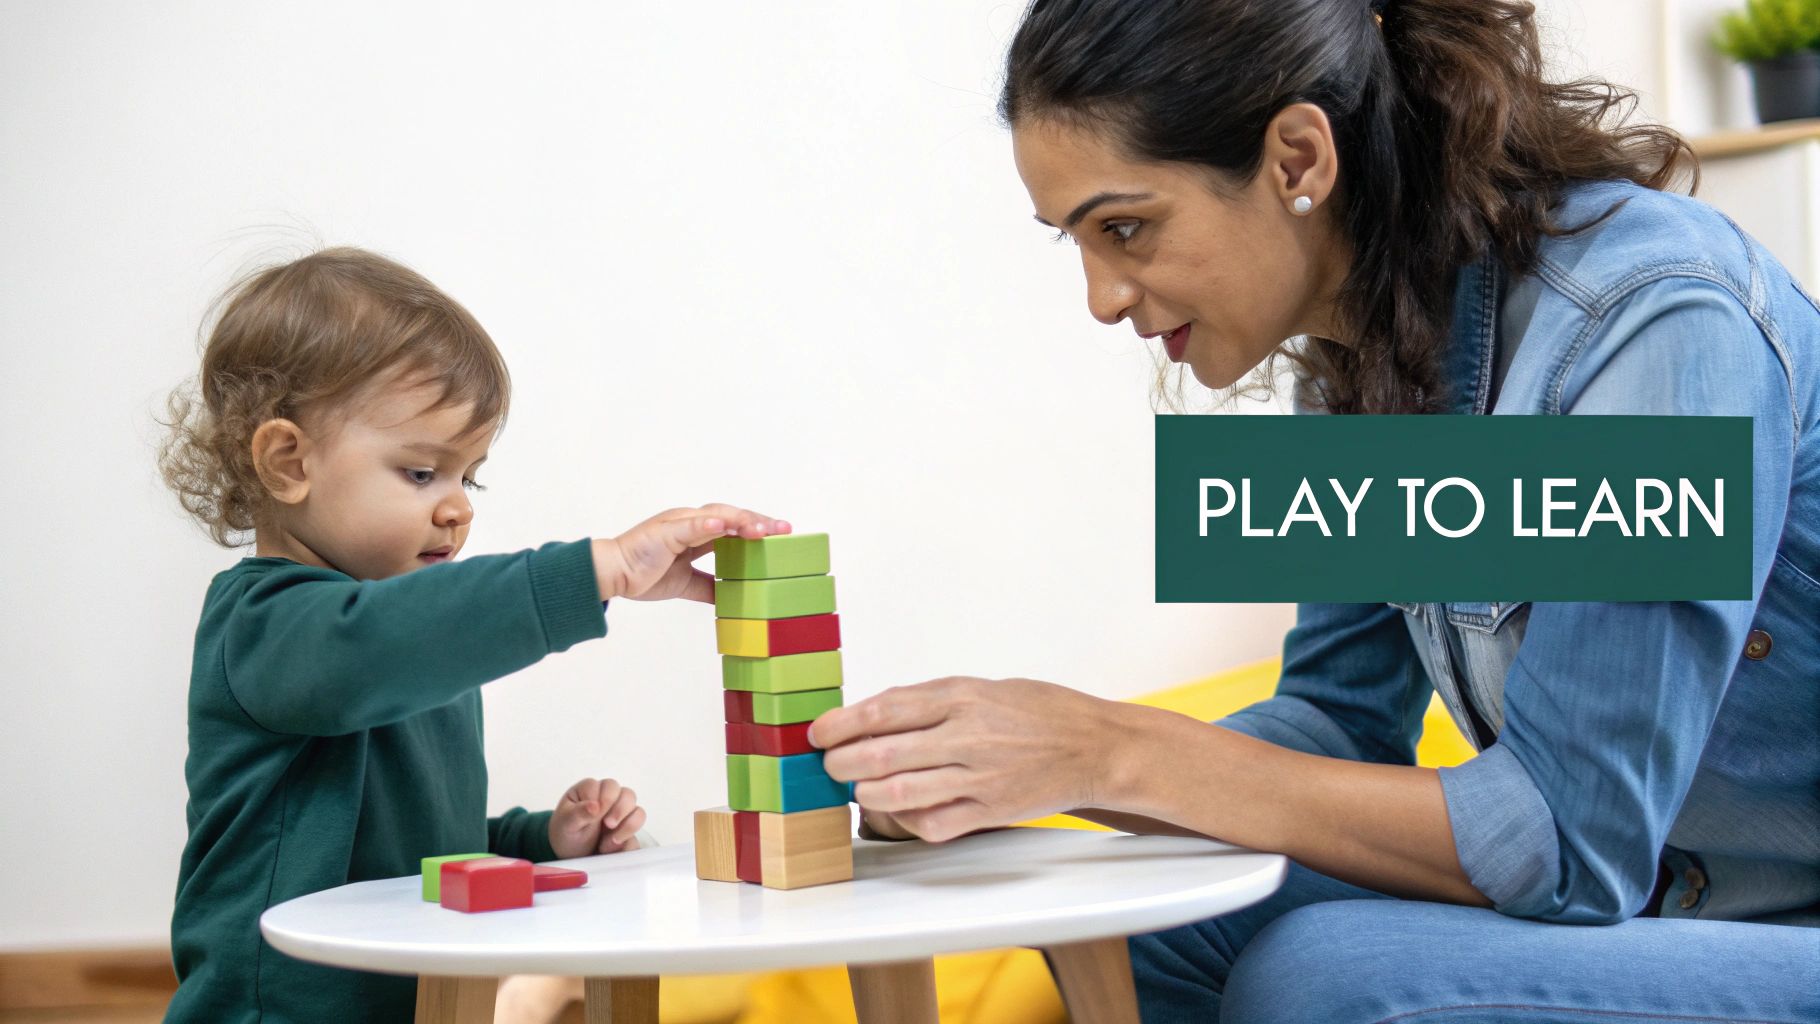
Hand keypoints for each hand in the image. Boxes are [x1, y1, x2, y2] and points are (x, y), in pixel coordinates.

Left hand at [549, 777, 646, 857]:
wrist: (570, 854)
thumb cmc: (565, 833)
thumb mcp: (566, 823)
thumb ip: (579, 813)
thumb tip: (595, 805)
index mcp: (591, 790)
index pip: (607, 786)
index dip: (605, 800)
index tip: (595, 815)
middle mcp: (609, 799)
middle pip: (627, 795)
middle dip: (620, 811)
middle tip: (608, 825)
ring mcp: (620, 814)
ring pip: (638, 812)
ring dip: (627, 827)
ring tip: (611, 841)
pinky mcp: (627, 830)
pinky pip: (638, 836)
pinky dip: (629, 841)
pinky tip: (613, 848)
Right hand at [592, 504, 788, 601]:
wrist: (612, 575)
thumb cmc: (642, 574)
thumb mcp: (685, 584)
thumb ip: (707, 586)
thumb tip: (728, 596)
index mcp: (695, 533)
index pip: (733, 526)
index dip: (756, 529)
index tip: (781, 535)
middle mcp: (690, 523)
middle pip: (732, 516)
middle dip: (759, 522)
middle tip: (785, 530)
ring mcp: (678, 524)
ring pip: (717, 516)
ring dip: (741, 521)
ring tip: (763, 530)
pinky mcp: (665, 531)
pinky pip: (688, 526)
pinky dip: (706, 524)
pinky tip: (723, 526)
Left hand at [811, 677, 1124, 842]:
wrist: (1095, 747)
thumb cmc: (1039, 712)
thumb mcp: (985, 688)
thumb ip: (933, 701)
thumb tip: (876, 713)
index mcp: (962, 697)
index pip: (885, 709)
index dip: (842, 723)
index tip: (818, 733)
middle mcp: (967, 736)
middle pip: (883, 752)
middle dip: (842, 762)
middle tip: (829, 766)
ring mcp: (979, 777)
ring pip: (900, 792)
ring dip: (867, 793)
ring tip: (859, 788)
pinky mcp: (991, 811)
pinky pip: (934, 824)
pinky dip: (908, 821)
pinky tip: (903, 811)